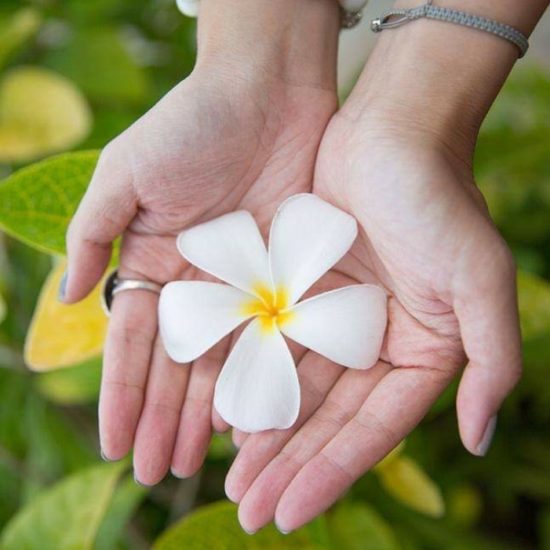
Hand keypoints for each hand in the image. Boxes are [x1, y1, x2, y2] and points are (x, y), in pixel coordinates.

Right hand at [62, 0, 338, 484]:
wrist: (269, 92)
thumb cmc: (194, 122)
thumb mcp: (126, 174)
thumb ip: (93, 235)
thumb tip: (64, 300)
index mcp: (154, 261)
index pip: (133, 343)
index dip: (123, 394)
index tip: (114, 444)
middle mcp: (198, 282)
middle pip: (178, 365)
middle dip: (165, 419)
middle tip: (159, 474)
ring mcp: (244, 285)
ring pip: (224, 362)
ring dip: (209, 414)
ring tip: (199, 465)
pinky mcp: (288, 278)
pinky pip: (272, 339)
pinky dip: (260, 378)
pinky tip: (251, 420)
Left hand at [224, 7, 527, 531]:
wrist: (390, 134)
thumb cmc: (438, 199)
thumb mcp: (479, 279)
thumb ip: (492, 360)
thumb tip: (479, 438)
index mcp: (422, 351)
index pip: (372, 428)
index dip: (332, 472)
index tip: (290, 513)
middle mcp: (377, 343)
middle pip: (327, 419)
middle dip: (288, 466)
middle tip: (247, 509)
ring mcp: (336, 320)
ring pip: (294, 389)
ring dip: (263, 434)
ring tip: (228, 479)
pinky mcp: (301, 293)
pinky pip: (271, 346)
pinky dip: (249, 380)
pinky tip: (220, 415)